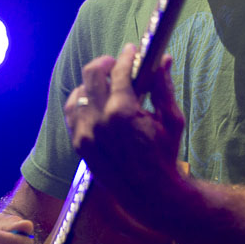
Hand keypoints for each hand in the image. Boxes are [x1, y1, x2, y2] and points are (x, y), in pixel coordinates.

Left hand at [62, 43, 185, 228]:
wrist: (150, 193)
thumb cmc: (165, 155)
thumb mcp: (172, 119)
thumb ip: (163, 86)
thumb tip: (163, 59)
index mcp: (123, 111)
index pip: (118, 70)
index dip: (125, 56)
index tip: (131, 50)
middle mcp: (99, 119)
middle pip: (92, 74)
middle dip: (105, 63)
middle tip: (116, 62)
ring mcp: (85, 133)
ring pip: (79, 92)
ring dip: (92, 83)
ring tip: (105, 83)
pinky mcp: (79, 144)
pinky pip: (72, 112)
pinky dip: (81, 101)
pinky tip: (93, 101)